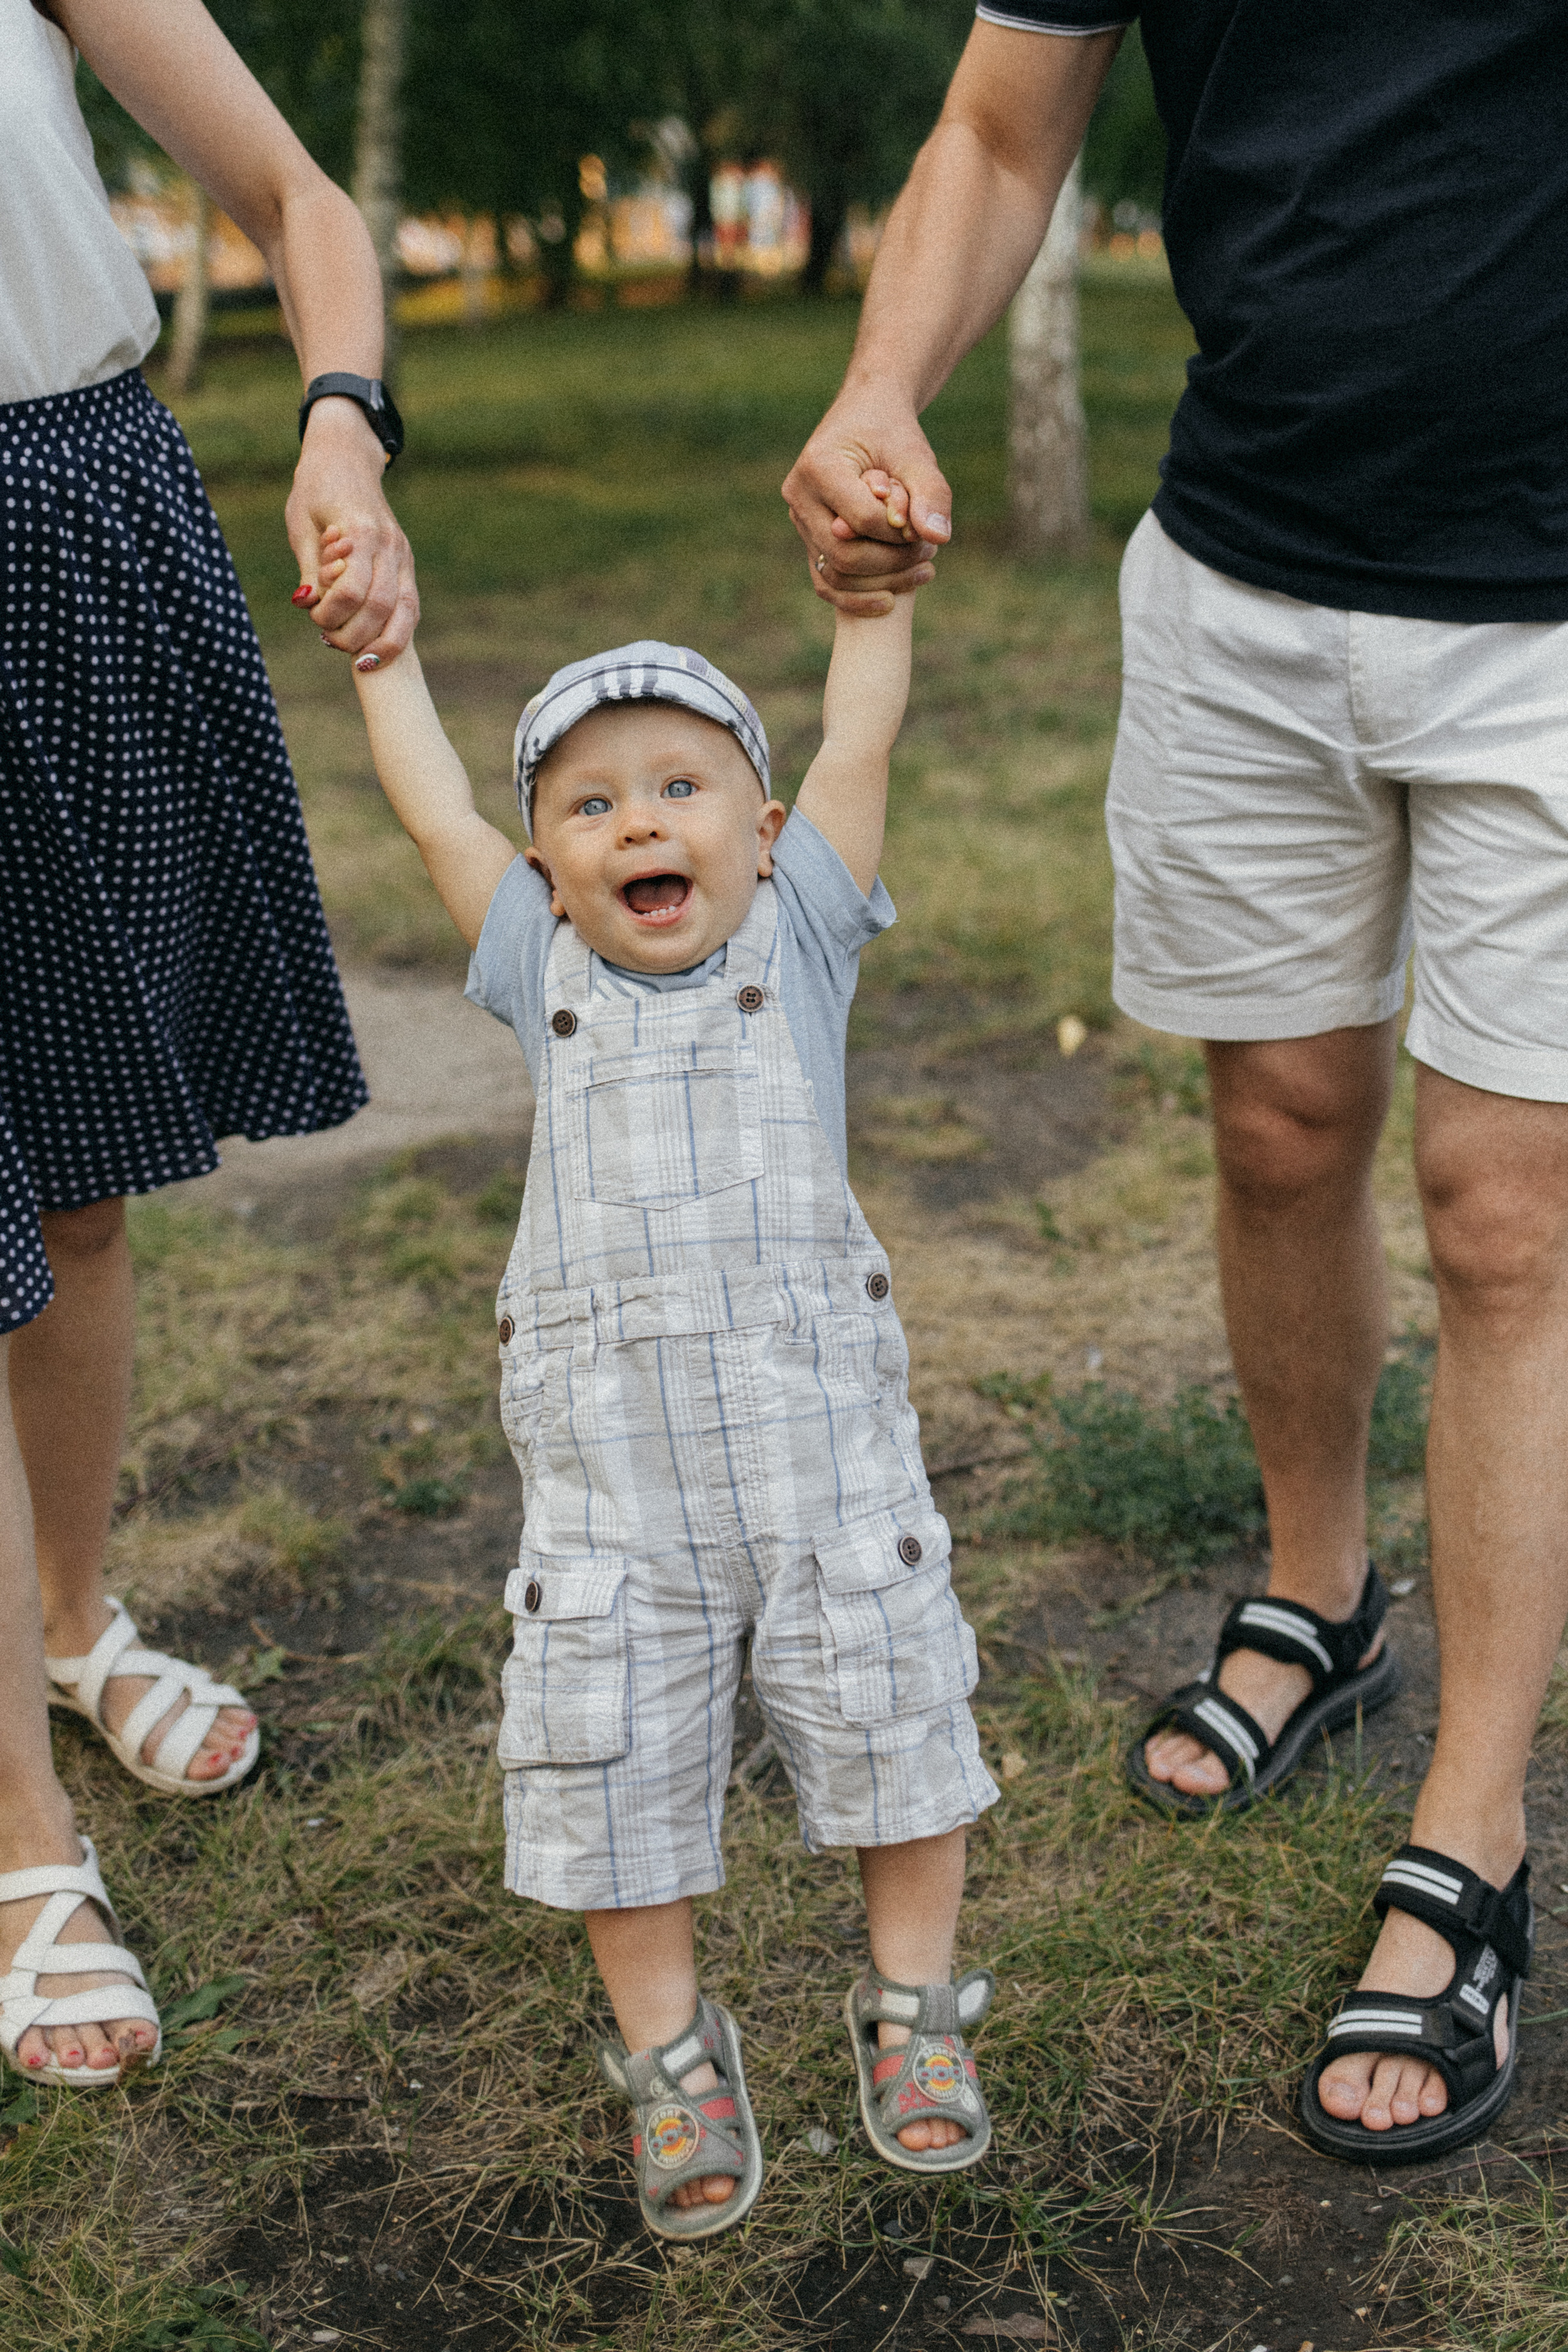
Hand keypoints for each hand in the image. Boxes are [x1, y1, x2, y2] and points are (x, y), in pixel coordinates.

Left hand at [286, 398, 417, 661]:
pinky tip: (374, 645)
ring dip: (382, 643)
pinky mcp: (406, 564)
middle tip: (329, 640)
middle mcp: (390, 546)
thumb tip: (306, 603)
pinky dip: (395, 633)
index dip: (331, 614)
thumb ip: (310, 567)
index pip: (352, 590)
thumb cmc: (316, 490)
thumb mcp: (301, 524)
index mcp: (362, 532)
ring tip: (359, 659)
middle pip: (381, 608)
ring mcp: (403, 556)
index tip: (312, 615)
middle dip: (354, 635)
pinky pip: (410, 608)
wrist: (346, 460)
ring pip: (406, 614)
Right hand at [782, 389, 951, 613]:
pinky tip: (893, 599)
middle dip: (892, 562)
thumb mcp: (916, 455)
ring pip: (835, 575)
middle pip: (844, 555)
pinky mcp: (809, 539)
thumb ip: (931, 492)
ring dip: (882, 582)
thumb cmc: (892, 433)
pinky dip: (858, 598)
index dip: (899, 533)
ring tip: (923, 569)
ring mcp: (800, 521)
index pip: (861, 520)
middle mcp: (799, 496)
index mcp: (818, 466)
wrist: (866, 418)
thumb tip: (938, 538)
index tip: (925, 529)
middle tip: (929, 554)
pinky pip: (827, 582)